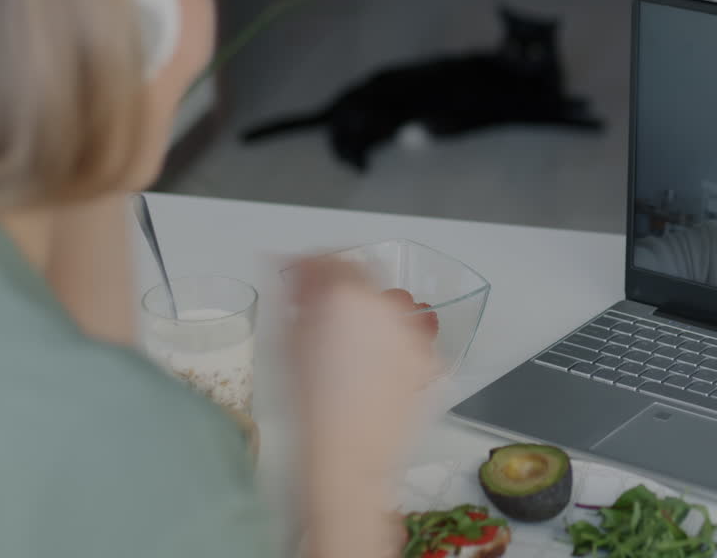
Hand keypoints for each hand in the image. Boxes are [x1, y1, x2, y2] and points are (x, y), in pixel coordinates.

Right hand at [286, 256, 439, 556]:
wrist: (347, 459)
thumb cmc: (309, 409)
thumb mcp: (286, 342)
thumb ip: (295, 296)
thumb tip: (294, 272)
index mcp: (346, 295)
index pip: (332, 258)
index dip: (313, 264)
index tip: (303, 275)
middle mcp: (387, 306)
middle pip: (365, 278)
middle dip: (344, 289)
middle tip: (322, 314)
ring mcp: (413, 332)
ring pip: (392, 306)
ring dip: (372, 314)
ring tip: (351, 346)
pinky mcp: (430, 358)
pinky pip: (409, 337)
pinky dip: (393, 343)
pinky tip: (373, 369)